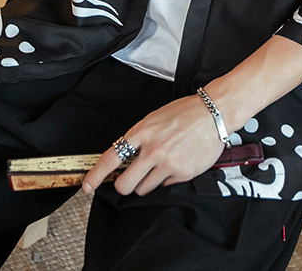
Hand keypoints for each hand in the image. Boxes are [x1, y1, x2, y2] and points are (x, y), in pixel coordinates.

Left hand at [82, 94, 225, 195]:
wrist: (214, 114)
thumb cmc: (185, 112)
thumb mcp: (155, 118)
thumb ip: (140, 138)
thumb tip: (125, 156)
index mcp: (142, 132)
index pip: (112, 157)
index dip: (96, 175)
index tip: (88, 185)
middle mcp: (153, 150)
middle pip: (125, 184)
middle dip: (124, 185)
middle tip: (129, 180)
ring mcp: (168, 163)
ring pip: (144, 189)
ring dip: (146, 182)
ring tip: (160, 165)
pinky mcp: (182, 174)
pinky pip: (165, 186)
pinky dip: (166, 179)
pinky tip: (176, 163)